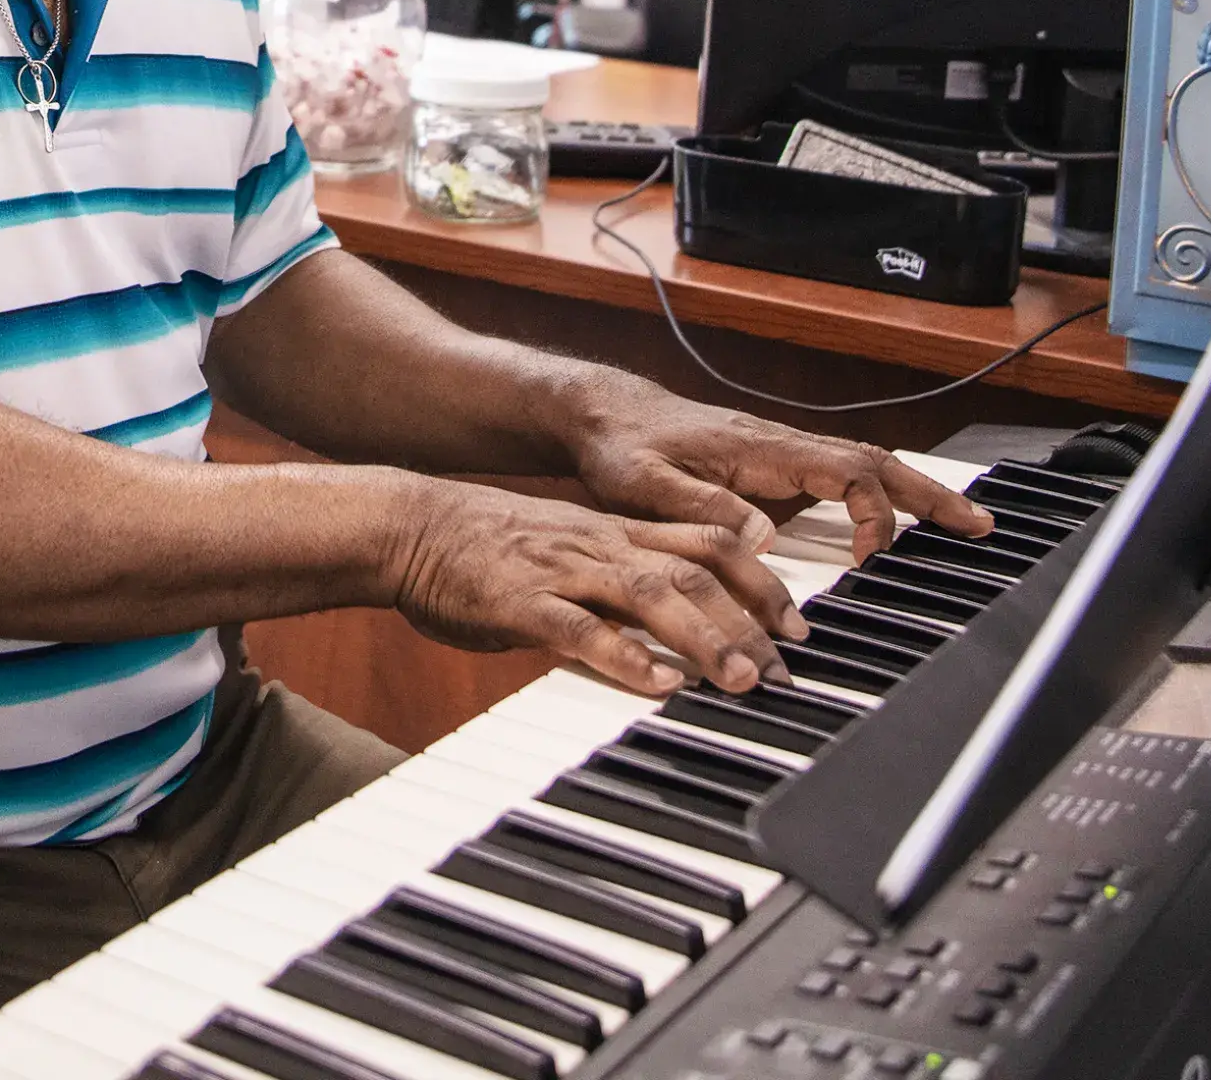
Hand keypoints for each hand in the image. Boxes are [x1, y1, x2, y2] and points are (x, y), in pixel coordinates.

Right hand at [386, 479, 809, 697]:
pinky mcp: (523, 601)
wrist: (411, 526)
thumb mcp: (565, 551)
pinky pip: (579, 628)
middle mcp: (601, 544)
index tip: (800, 625)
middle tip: (788, 668)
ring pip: (650, 594)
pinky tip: (653, 684)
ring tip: (742, 681)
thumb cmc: (484, 547)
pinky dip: (621, 656)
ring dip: (704, 639)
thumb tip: (670, 629)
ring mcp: (563, 570)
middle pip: (697, 569)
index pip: (709, 541)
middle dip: (752, 618)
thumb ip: (614, 582)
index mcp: (614, 531)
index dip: (763, 579)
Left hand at [566, 381, 994, 564]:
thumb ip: (703, 510)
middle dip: (929, 492)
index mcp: (760, 447)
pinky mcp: (769, 462)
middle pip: (873, 461)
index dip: (872, 512)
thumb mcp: (646, 485)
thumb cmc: (619, 447)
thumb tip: (766, 539)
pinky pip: (839, 472)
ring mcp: (778, 451)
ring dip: (913, 490)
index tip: (874, 558)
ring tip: (961, 523)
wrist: (600, 414)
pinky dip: (878, 490)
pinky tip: (893, 517)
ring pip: (862, 463)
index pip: (844, 470)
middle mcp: (779, 443)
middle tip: (981, 526)